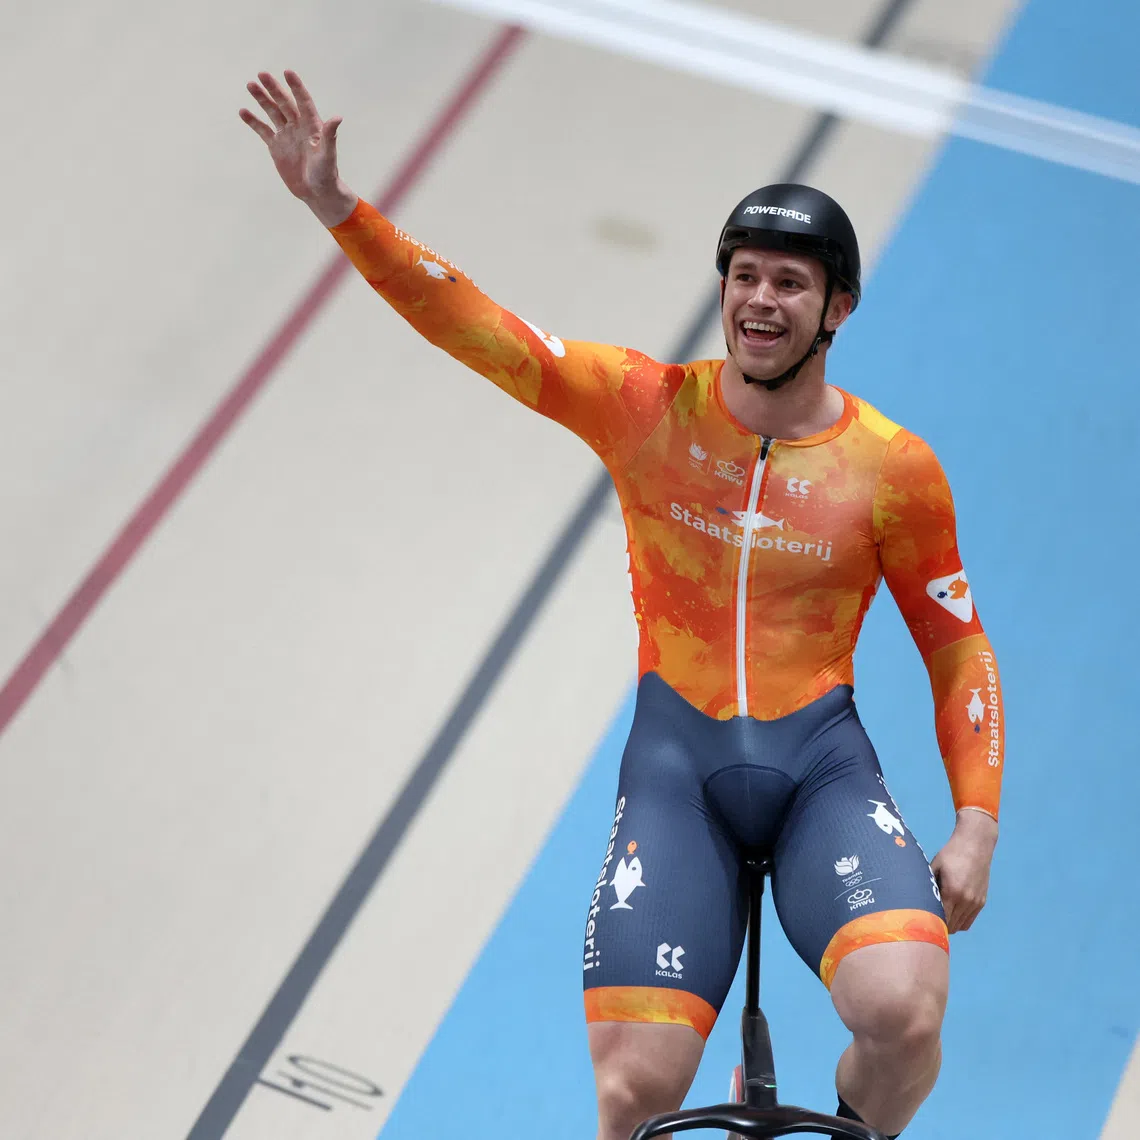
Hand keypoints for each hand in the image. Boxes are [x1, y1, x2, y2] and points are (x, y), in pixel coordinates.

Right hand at [239, 70, 355, 226]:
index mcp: (312, 126)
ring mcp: (286, 135)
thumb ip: (330, 136)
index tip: (287, 72)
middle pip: (285, 103)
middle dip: (274, 89)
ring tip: (251, 85)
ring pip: (272, 112)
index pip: (303, 101)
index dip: (296, 87)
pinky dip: (253, 121)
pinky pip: (263, 130)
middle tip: (262, 74)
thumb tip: (337, 117)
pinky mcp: (276, 146)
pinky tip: (243, 111)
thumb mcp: (328, 155)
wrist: (317, 192)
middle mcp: (298, 127)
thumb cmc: (327, 174)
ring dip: (262, 99)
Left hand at [931, 809, 997, 932]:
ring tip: (937, 917)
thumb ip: (928, 884)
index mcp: (952, 892)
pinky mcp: (981, 902)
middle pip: (951, 926)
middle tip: (926, 920)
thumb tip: (915, 899)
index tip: (920, 922)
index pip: (941, 920)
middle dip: (938, 926)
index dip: (931, 924)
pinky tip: (950, 914)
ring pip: (961, 926)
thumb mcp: (935, 866)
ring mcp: (975, 902)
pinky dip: (960, 922)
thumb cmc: (951, 854)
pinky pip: (969, 921)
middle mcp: (966, 900)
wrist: (975, 845)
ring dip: (949, 925)